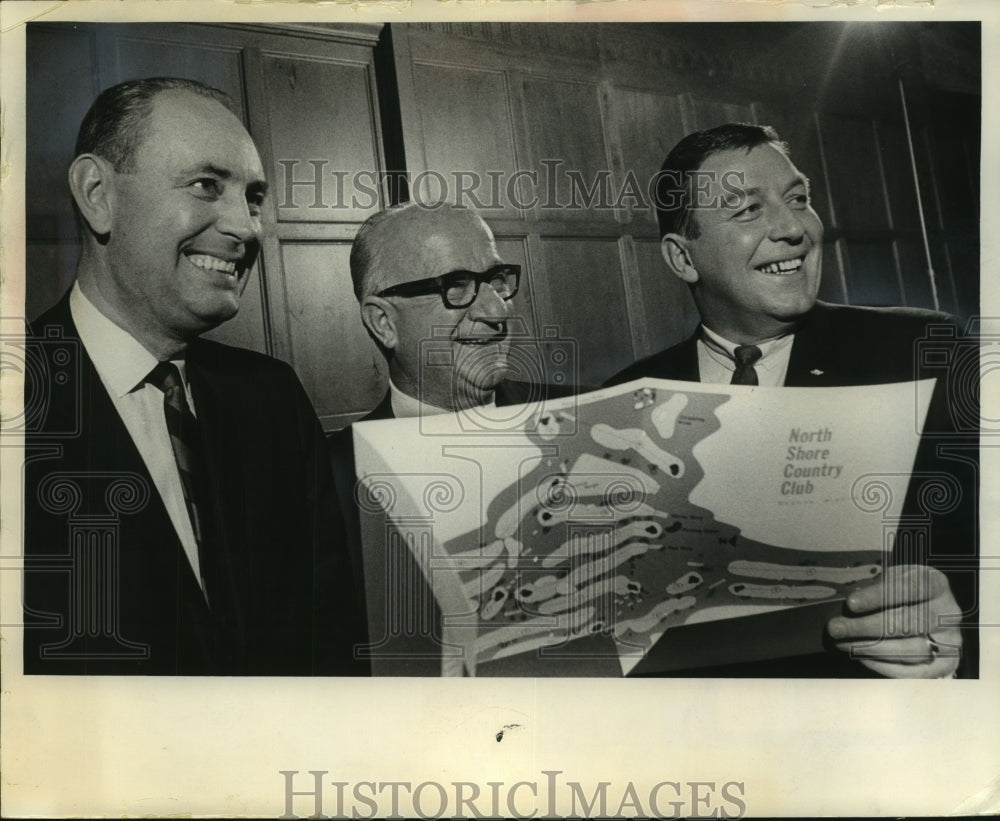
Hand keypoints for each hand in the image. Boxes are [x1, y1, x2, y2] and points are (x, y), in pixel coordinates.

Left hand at [826, 564, 961, 677]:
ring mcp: (950, 641)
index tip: (850, 604)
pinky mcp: (944, 664)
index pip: (907, 589)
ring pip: (908, 650)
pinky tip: (861, 656)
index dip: (877, 597)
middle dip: (865, 627)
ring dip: (870, 649)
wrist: (930, 610)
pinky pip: (912, 671)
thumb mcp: (893, 578)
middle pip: (906, 623)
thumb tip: (847, 604)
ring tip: (842, 643)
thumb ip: (876, 586)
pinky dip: (883, 665)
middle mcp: (948, 613)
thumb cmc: (904, 591)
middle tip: (836, 628)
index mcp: (936, 584)